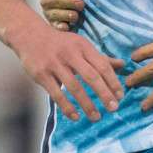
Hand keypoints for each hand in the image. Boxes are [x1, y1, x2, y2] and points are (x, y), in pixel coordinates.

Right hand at [7, 17, 124, 122]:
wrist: (30, 35)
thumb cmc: (61, 43)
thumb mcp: (82, 45)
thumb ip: (100, 58)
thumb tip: (122, 65)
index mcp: (83, 47)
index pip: (102, 65)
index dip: (113, 81)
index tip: (120, 96)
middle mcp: (71, 54)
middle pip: (91, 76)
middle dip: (104, 94)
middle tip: (114, 108)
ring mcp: (55, 64)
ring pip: (74, 87)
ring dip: (87, 104)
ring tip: (96, 117)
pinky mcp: (41, 74)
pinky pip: (57, 93)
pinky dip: (67, 106)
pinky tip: (76, 116)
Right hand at [37, 0, 84, 31]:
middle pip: (52, 1)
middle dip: (67, 2)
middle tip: (81, 3)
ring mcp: (48, 11)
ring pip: (54, 14)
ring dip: (66, 15)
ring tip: (76, 15)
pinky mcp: (53, 23)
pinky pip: (55, 26)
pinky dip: (61, 27)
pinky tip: (67, 28)